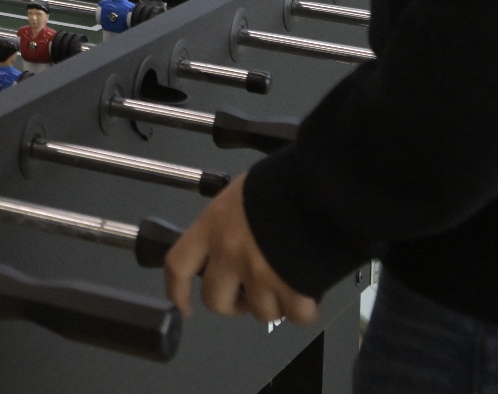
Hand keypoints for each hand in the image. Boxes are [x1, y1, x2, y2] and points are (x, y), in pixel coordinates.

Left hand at [163, 179, 319, 326]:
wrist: (320, 183)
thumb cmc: (281, 181)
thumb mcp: (241, 194)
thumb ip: (229, 223)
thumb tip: (235, 240)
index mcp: (212, 226)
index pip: (178, 266)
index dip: (177, 291)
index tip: (184, 306)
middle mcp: (230, 253)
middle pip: (216, 300)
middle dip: (232, 305)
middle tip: (246, 297)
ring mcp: (261, 273)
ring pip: (260, 312)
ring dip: (273, 305)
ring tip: (285, 287)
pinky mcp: (293, 287)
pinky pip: (297, 315)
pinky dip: (305, 311)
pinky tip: (310, 295)